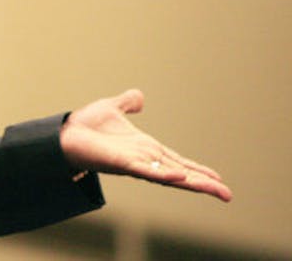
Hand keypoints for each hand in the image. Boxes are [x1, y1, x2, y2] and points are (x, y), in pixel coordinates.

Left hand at [60, 89, 232, 201]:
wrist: (64, 133)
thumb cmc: (86, 126)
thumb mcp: (113, 108)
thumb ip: (127, 103)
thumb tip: (139, 97)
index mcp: (145, 149)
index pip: (177, 162)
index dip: (197, 170)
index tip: (218, 180)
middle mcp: (143, 159)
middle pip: (180, 173)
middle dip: (203, 184)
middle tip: (228, 195)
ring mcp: (134, 163)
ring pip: (169, 176)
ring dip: (191, 183)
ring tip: (214, 189)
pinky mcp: (121, 163)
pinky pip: (146, 171)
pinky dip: (164, 174)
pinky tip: (181, 177)